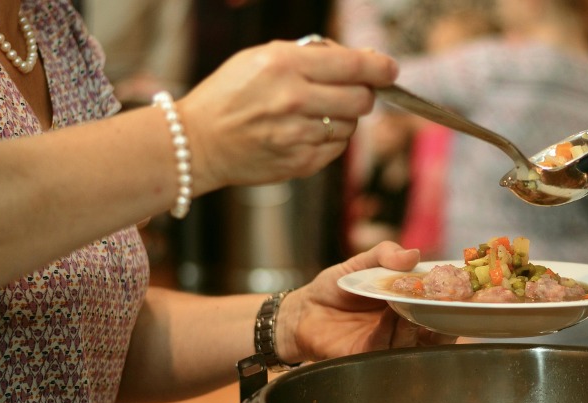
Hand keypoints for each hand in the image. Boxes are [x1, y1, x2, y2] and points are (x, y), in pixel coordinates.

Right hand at [177, 39, 398, 191]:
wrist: (198, 142)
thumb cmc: (230, 95)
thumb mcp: (261, 58)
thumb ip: (311, 55)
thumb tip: (363, 60)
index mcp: (285, 65)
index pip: (354, 65)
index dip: (380, 67)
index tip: (389, 69)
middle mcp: (294, 100)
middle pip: (362, 99)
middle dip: (362, 93)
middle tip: (349, 91)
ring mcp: (298, 135)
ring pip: (351, 126)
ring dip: (342, 118)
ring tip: (312, 114)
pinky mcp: (300, 163)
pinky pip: (337, 149)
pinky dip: (329, 139)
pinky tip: (304, 133)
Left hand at [276, 241, 456, 363]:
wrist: (302, 310)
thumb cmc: (335, 288)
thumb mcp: (360, 263)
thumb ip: (385, 255)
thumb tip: (413, 253)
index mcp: (407, 304)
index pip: (438, 306)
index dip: (452, 300)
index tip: (461, 289)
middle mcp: (403, 328)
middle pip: (434, 330)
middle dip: (442, 319)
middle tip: (442, 302)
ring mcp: (386, 344)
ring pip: (413, 342)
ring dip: (416, 324)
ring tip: (411, 306)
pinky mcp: (366, 357)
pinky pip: (385, 348)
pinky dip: (390, 333)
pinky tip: (391, 316)